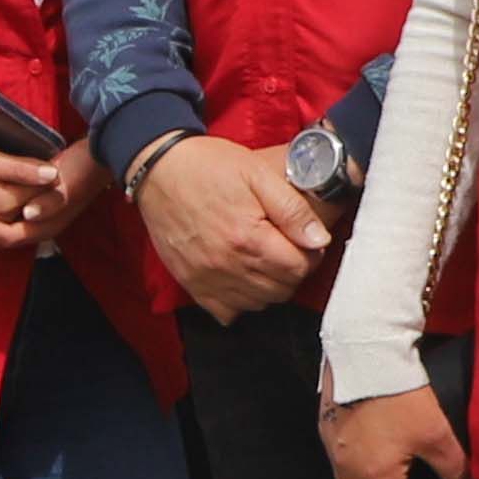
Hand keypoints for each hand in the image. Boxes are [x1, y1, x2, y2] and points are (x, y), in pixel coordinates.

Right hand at [135, 133, 332, 319]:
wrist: (159, 170)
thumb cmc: (208, 167)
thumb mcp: (258, 174)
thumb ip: (292, 209)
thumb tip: (319, 240)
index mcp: (249, 238)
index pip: (299, 268)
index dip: (310, 255)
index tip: (305, 241)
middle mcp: (228, 265)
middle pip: (281, 290)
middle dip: (292, 272)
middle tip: (286, 249)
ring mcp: (207, 278)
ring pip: (258, 304)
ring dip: (269, 287)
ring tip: (265, 261)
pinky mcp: (191, 283)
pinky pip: (227, 312)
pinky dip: (240, 301)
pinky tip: (242, 278)